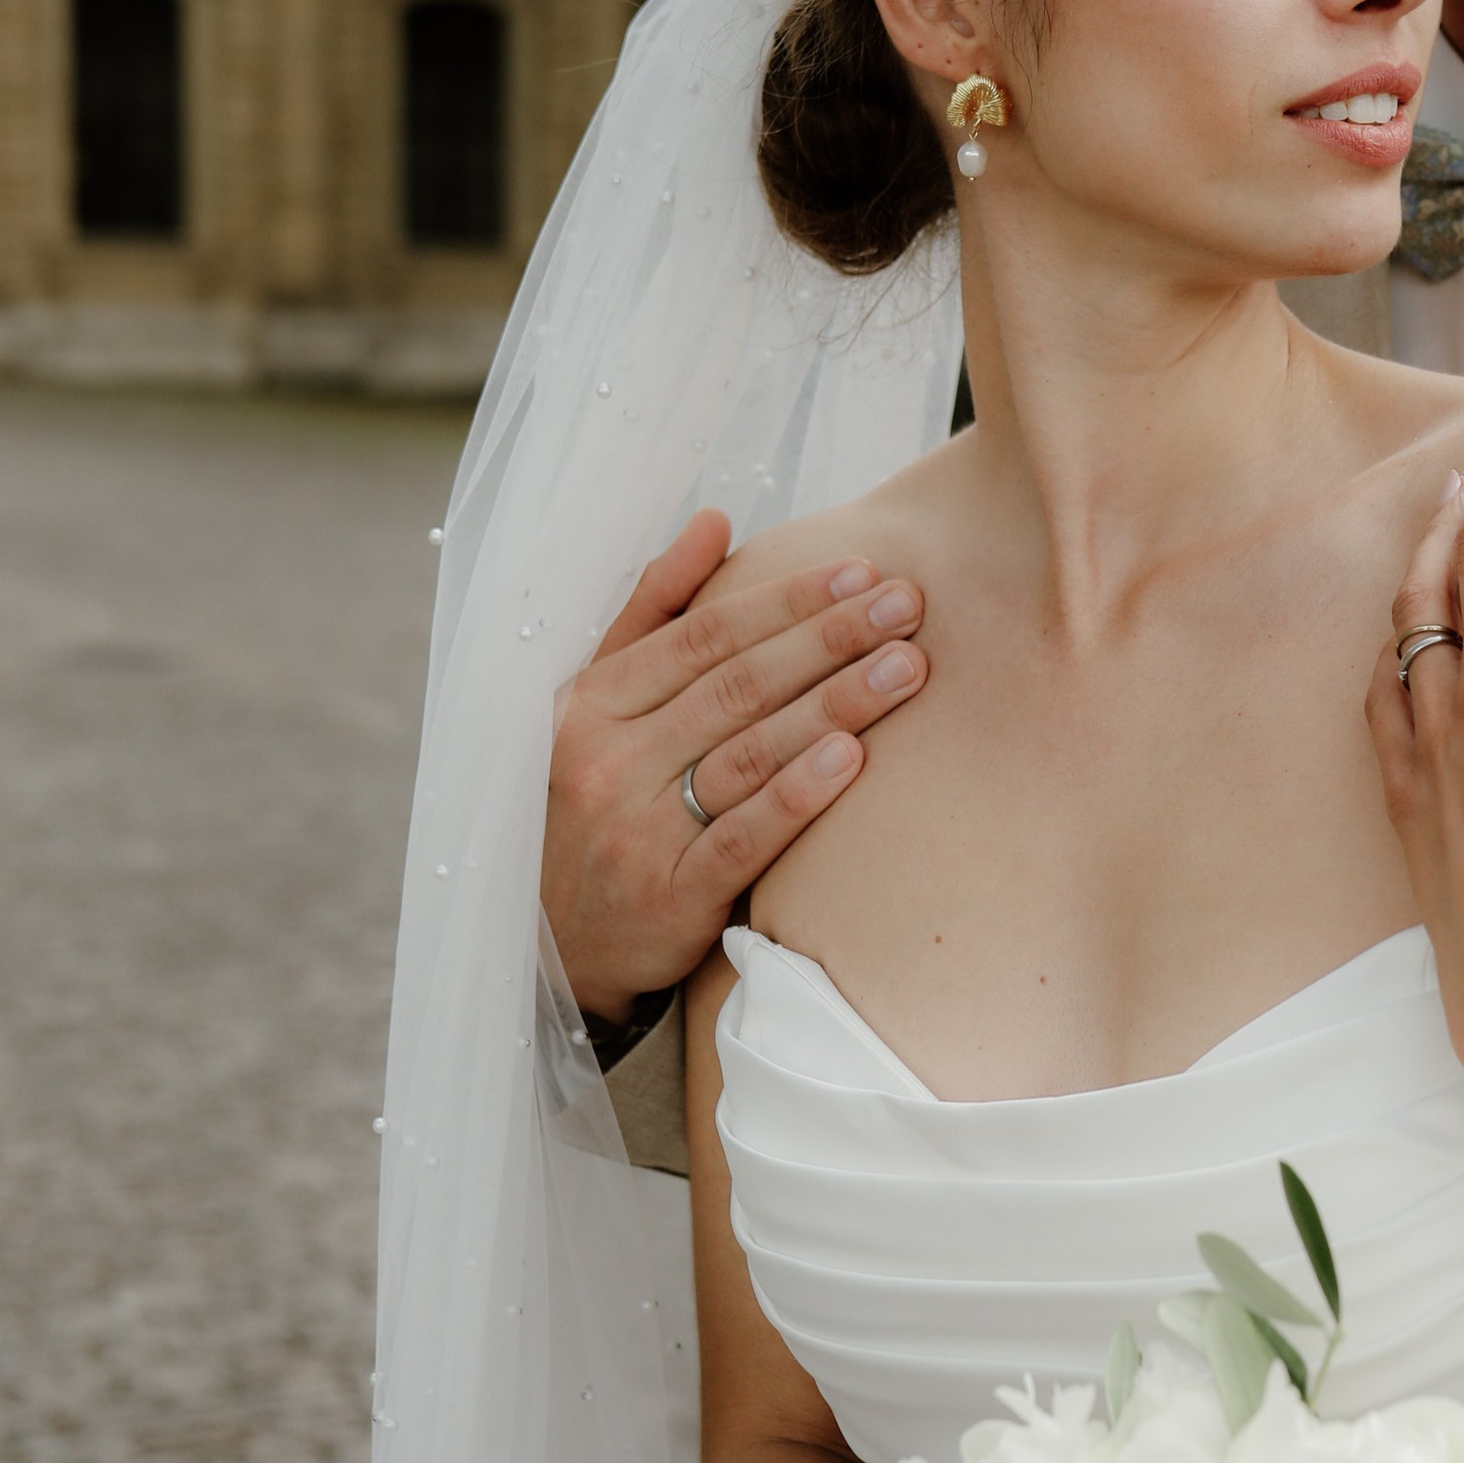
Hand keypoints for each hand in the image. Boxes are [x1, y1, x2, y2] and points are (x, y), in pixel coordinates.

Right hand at [541, 511, 931, 1021]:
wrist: (555, 942)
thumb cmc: (594, 802)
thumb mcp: (596, 701)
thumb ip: (653, 610)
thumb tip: (712, 519)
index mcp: (593, 704)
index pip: (704, 636)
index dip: (787, 599)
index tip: (861, 570)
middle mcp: (609, 759)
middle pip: (737, 685)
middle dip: (830, 638)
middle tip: (908, 606)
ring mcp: (637, 829)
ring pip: (749, 752)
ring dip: (836, 703)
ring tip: (908, 667)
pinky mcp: (670, 895)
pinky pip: (743, 835)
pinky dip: (799, 792)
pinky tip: (854, 757)